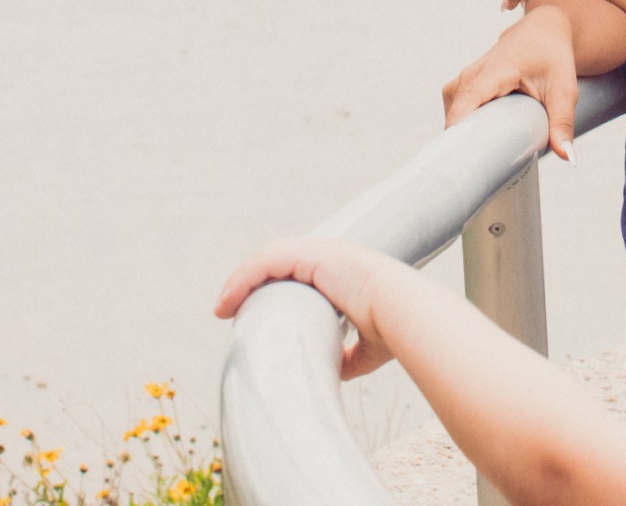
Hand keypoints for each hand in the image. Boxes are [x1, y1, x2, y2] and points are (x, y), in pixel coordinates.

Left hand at [214, 237, 412, 378]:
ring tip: (223, 308)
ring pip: (267, 260)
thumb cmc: (392, 328)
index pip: (296, 274)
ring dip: (241, 282)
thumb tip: (335, 373)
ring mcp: (319, 252)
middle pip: (277, 264)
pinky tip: (229, 299)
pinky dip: (244, 277)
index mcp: (341, 273)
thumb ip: (350, 357)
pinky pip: (266, 261)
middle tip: (231, 312)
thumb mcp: (368, 348)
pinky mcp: (311, 254)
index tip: (252, 315)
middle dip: (251, 285)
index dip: (271, 290)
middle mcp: (328, 256)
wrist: (402, 312)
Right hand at [442, 5, 581, 157]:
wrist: (543, 30)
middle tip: (472, 172)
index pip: (466, 104)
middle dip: (460, 142)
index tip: (460, 160)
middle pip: (455, 114)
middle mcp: (473, 74)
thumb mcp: (564, 90)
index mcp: (494, 72)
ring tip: (474, 161)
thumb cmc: (553, 56)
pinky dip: (462, 126)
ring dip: (461, 134)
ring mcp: (465, 78)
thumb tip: (568, 158)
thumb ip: (563, 123)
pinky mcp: (464, 84)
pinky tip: (474, 144)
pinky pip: (455, 109)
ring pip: (453, 112)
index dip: (458, 132)